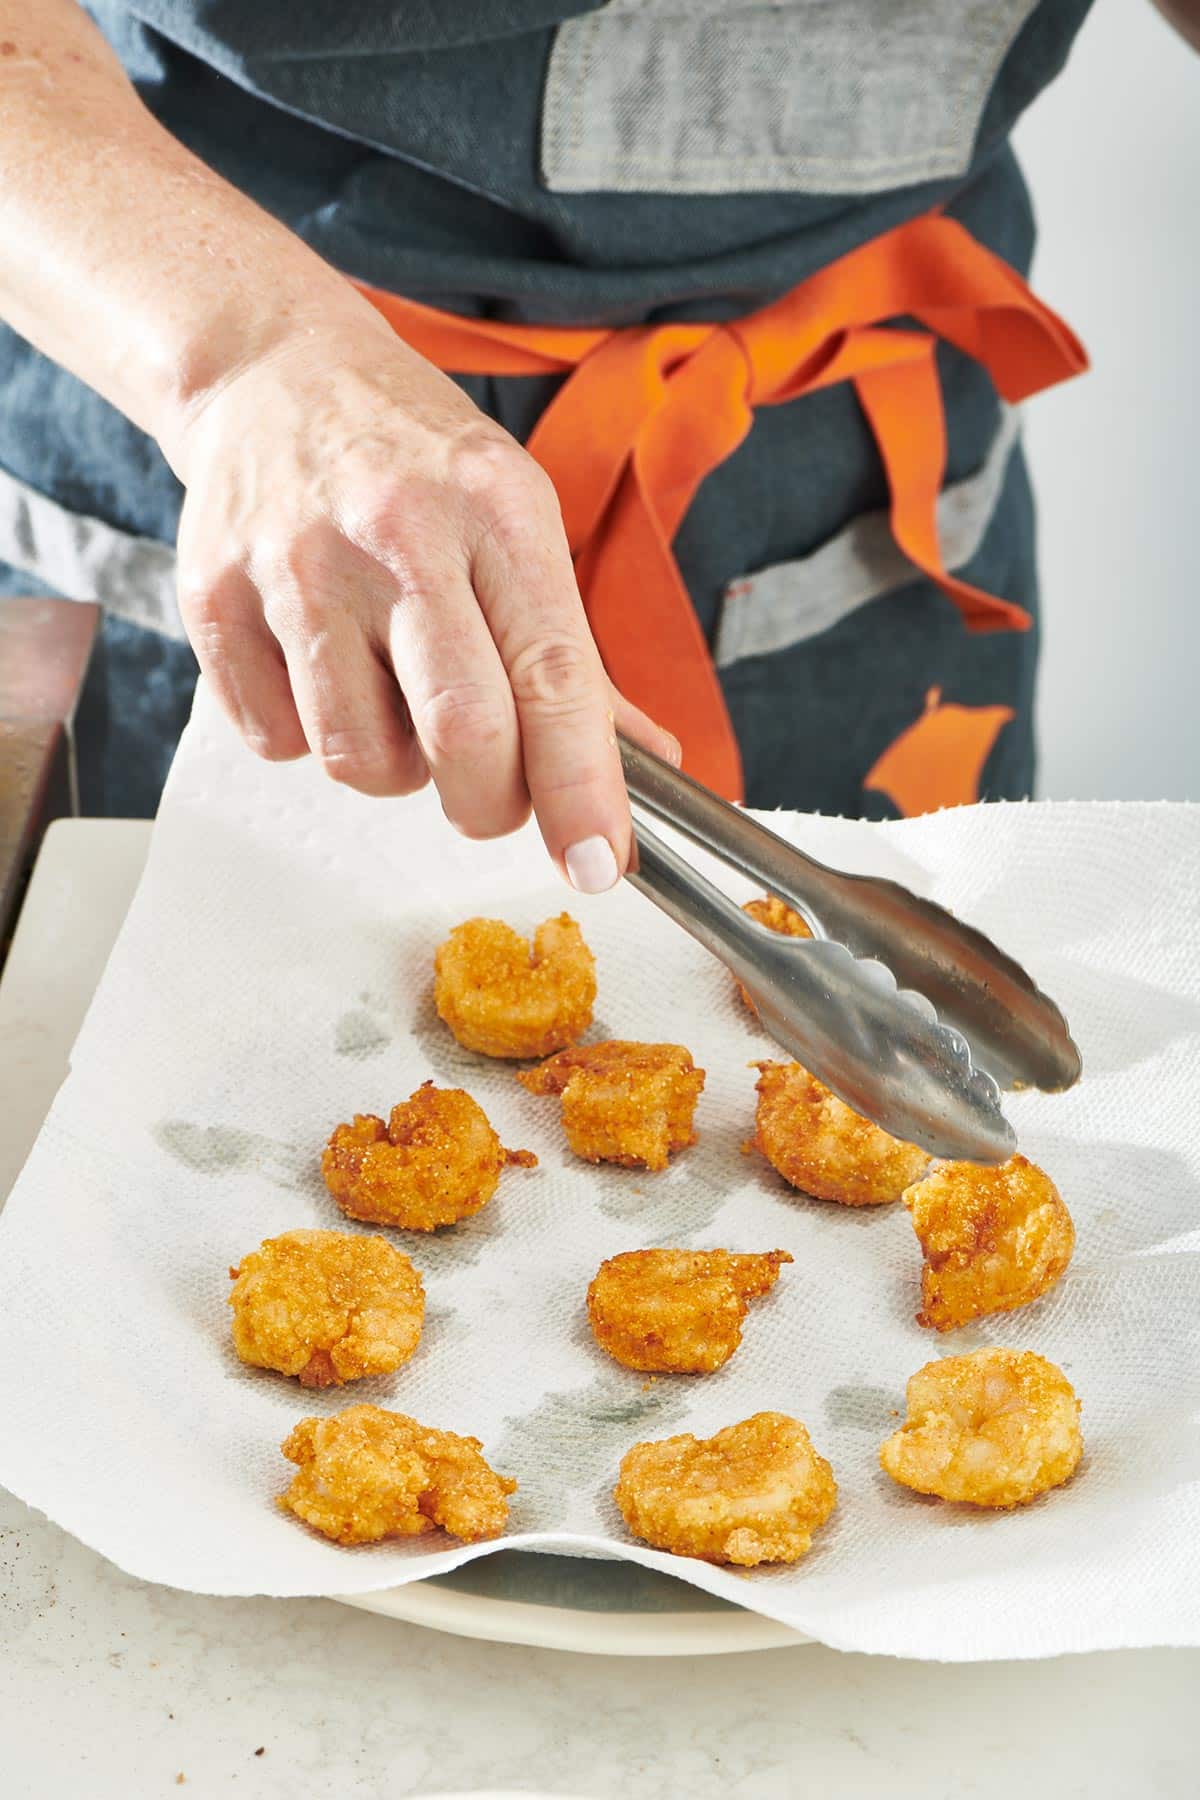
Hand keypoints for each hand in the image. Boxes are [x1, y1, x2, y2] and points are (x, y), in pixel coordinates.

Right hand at [172, 316, 677, 889]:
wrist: (272, 373)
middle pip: (459, 733)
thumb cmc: (414, 461)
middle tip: (490, 794)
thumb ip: (576, 657)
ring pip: (359, 758)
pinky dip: (312, 736)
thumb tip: (650, 765)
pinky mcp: (215, 598)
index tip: (598, 861)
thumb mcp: (517, 522)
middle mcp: (394, 533)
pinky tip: (324, 671)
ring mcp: (295, 566)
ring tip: (395, 698)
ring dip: (394, 768)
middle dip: (489, 804)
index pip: (552, 677)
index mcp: (495, 510)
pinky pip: (277, 743)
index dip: (580, 787)